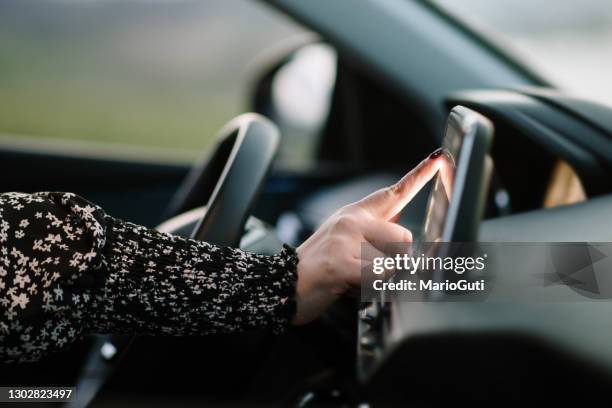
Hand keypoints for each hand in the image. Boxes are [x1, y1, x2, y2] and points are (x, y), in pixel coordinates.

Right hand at [293, 151, 443, 324]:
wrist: (282, 286)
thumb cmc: (318, 268)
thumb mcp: (345, 241)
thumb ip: (374, 231)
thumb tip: (400, 224)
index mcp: (355, 214)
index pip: (393, 192)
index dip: (419, 175)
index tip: (438, 158)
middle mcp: (351, 220)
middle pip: (404, 237)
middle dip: (394, 260)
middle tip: (365, 270)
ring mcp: (345, 239)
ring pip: (394, 259)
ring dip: (380, 277)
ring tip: (352, 278)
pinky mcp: (341, 262)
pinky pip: (378, 276)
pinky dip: (370, 287)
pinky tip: (348, 285)